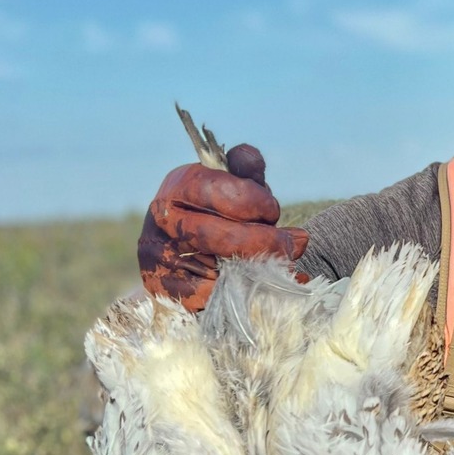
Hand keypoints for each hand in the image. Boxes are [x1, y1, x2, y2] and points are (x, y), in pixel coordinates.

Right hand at [137, 145, 308, 312]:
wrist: (185, 255)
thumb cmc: (219, 214)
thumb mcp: (233, 187)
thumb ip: (244, 172)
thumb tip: (248, 158)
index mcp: (178, 186)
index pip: (215, 190)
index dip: (252, 201)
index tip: (273, 211)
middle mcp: (164, 220)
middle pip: (217, 235)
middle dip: (265, 241)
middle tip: (294, 245)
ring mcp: (159, 257)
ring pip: (217, 270)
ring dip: (259, 270)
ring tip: (286, 265)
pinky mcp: (166, 291)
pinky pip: (211, 296)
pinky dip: (243, 293)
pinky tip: (264, 286)